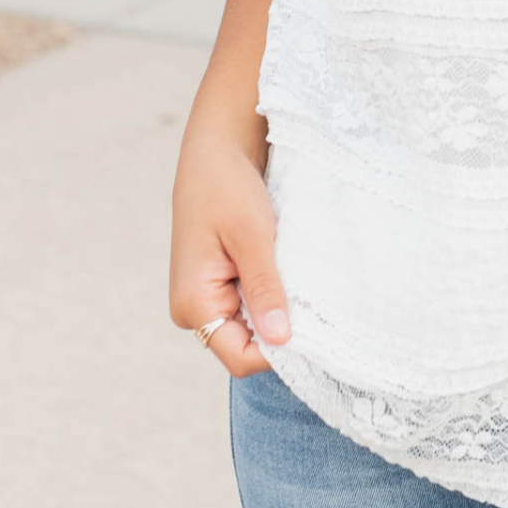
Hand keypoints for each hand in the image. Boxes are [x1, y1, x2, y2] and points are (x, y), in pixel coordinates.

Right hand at [169, 129, 291, 376]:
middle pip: (247, 345)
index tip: (314, 328)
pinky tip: (289, 273)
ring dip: (279, 308)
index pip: (240, 357)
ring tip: (300, 279)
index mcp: (193, 304)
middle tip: (314, 300)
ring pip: (252, 325)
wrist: (215, 150)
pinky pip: (250, 304)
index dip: (277, 351)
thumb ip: (264, 289)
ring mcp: (205, 297)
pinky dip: (273, 294)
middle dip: (281, 328)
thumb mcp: (253, 236)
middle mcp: (194, 309)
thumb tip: (280, 340)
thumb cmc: (227, 186)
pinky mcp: (219, 283)